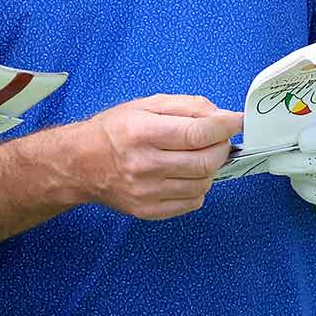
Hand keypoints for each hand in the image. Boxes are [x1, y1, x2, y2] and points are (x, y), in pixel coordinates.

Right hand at [88, 95, 242, 219]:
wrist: (79, 164)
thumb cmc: (112, 131)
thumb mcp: (145, 105)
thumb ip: (186, 106)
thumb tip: (222, 116)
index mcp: (141, 132)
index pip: (197, 133)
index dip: (224, 126)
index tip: (236, 121)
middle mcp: (143, 164)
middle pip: (205, 162)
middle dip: (221, 147)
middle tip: (218, 139)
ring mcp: (146, 191)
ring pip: (203, 184)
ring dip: (210, 168)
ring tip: (197, 156)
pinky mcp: (148, 211)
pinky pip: (192, 202)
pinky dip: (198, 187)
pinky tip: (185, 174)